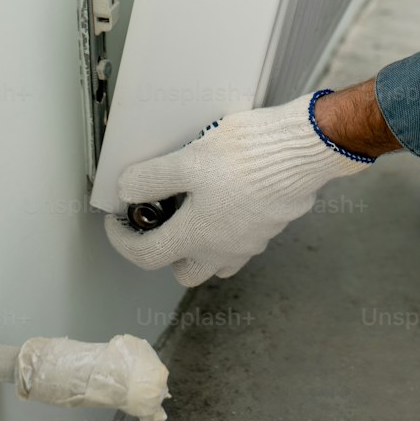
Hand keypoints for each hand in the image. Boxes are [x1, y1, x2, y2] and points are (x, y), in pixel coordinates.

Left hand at [104, 92, 371, 286]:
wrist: (304, 149)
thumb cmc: (246, 155)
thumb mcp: (190, 159)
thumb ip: (154, 178)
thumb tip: (126, 191)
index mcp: (197, 236)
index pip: (146, 255)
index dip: (122, 241)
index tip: (115, 222)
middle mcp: (224, 249)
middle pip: (186, 271)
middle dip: (168, 252)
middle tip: (163, 217)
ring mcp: (252, 241)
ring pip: (218, 260)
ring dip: (202, 245)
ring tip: (198, 207)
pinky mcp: (273, 225)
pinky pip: (243, 239)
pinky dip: (230, 227)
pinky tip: (232, 195)